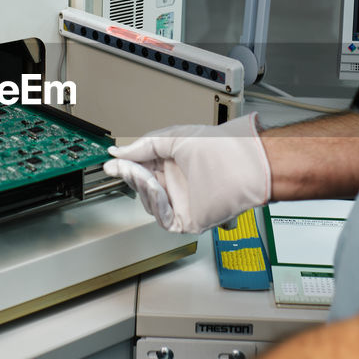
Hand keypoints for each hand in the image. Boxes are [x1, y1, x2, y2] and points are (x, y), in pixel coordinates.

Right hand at [103, 113, 270, 233]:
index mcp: (174, 166)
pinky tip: (153, 185)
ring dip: (142, 186)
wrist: (247, 163)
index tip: (112, 161)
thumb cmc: (225, 149)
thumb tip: (118, 153)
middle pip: (142, 187)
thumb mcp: (176, 138)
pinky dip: (154, 201)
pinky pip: (162, 216)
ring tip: (141, 172)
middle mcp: (178, 186)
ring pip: (149, 202)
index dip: (126, 166)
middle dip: (131, 175)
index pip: (143, 169)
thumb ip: (145, 146)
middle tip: (121, 166)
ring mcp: (183, 203)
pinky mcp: (188, 219)